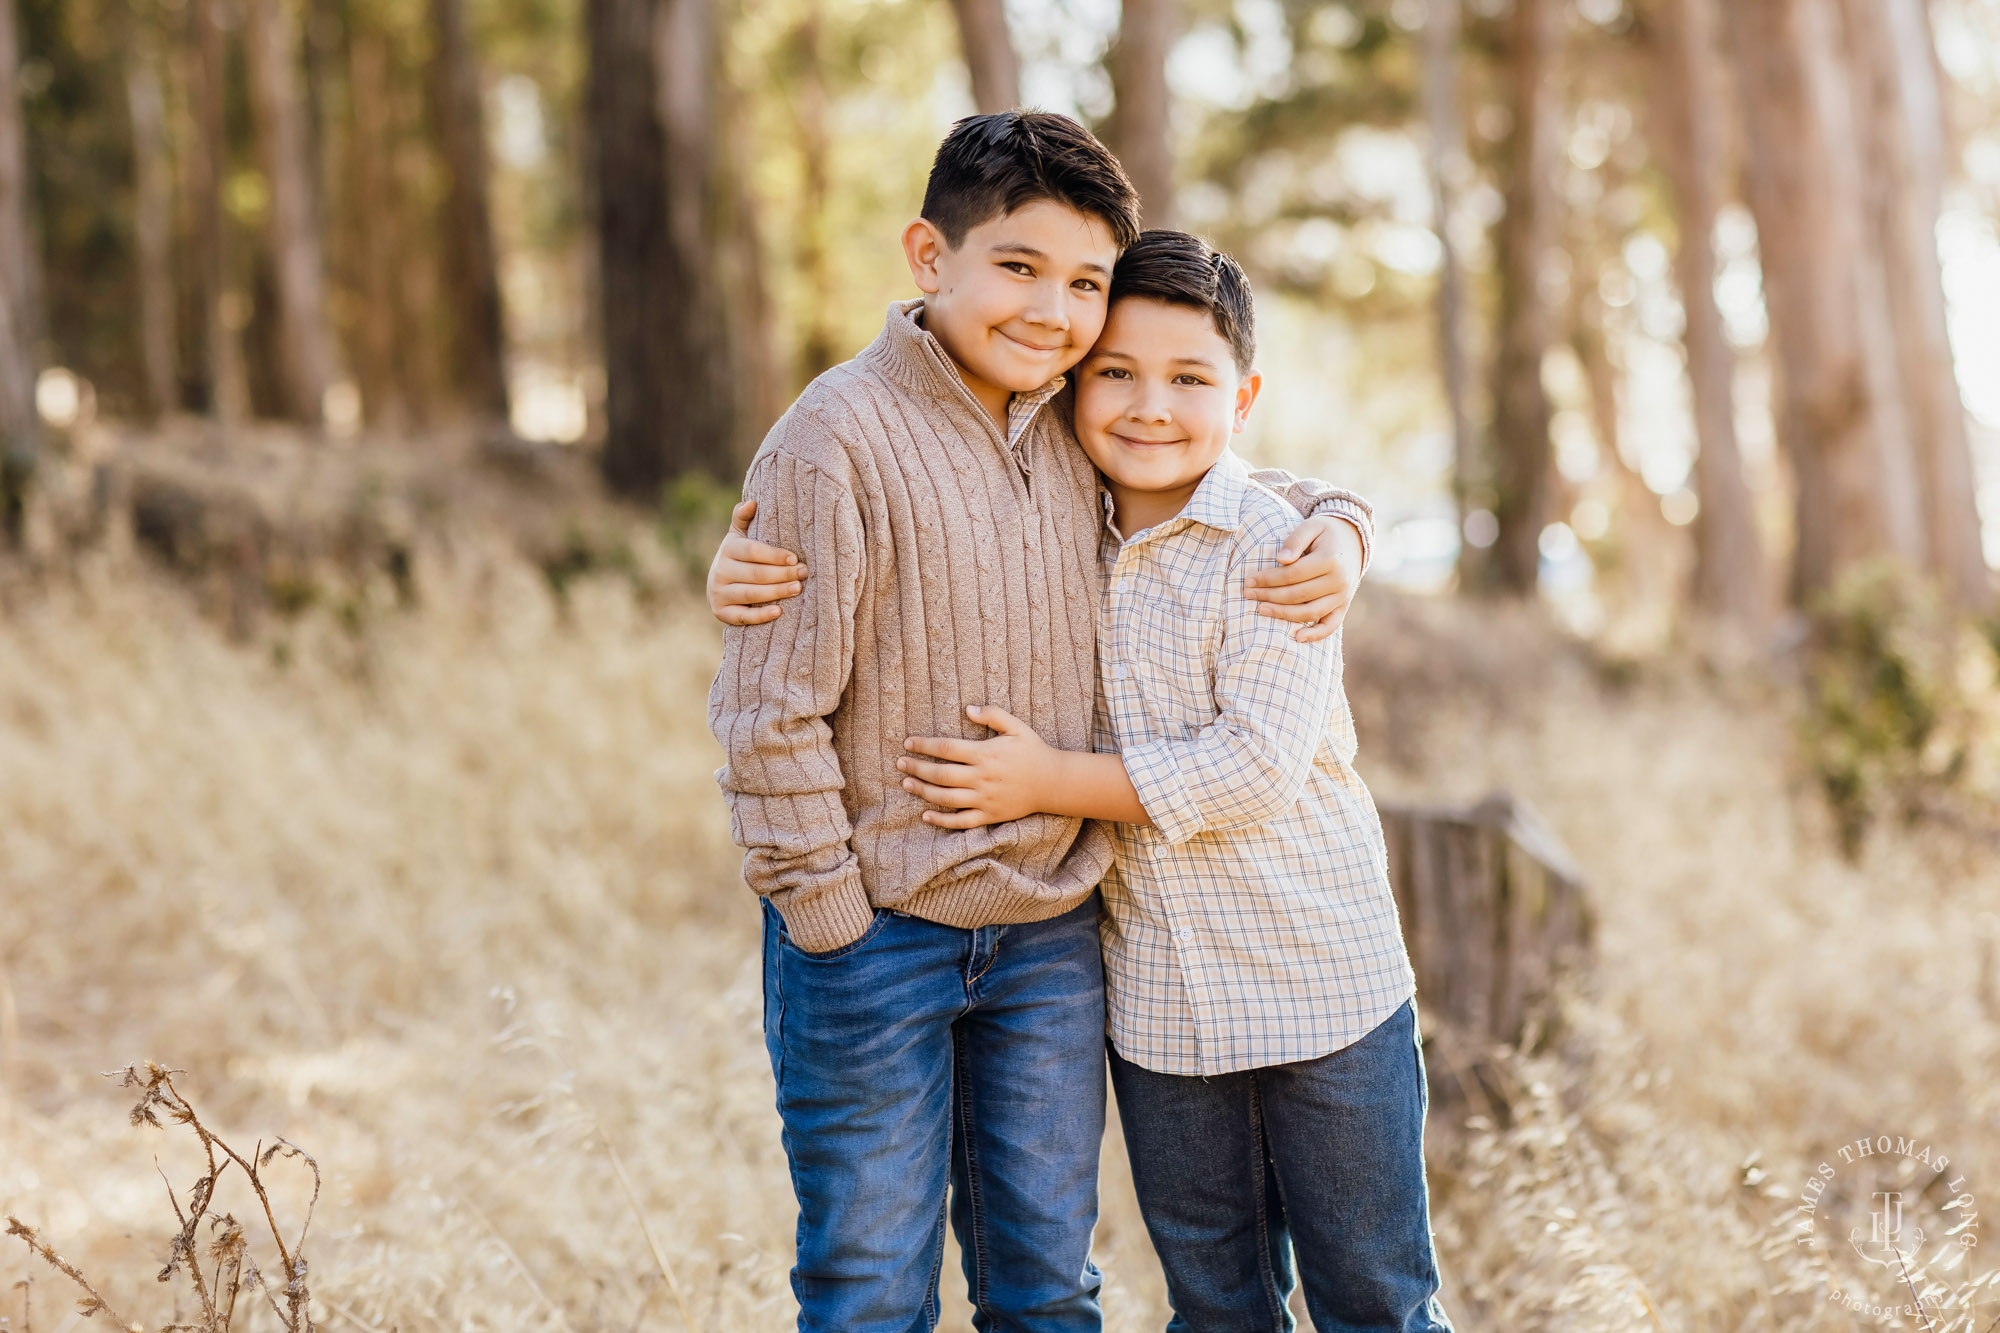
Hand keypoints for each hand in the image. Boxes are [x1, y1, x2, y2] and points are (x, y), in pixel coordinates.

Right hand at [707, 500, 808, 625]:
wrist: (719, 585)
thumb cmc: (739, 557)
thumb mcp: (739, 535)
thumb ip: (744, 518)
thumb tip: (752, 502)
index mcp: (727, 549)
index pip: (753, 551)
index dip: (775, 555)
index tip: (795, 558)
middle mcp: (720, 571)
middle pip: (756, 573)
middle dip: (783, 574)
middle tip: (804, 574)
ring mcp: (718, 593)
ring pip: (751, 594)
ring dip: (776, 592)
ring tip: (798, 588)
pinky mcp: (720, 613)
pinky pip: (742, 617)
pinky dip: (760, 615)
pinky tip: (779, 611)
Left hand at [897, 705, 1057, 828]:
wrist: (1053, 783)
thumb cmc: (1033, 751)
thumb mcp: (1017, 727)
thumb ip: (993, 715)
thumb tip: (967, 709)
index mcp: (985, 754)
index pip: (946, 748)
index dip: (924, 745)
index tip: (908, 743)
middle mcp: (982, 778)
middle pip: (941, 774)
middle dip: (917, 768)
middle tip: (900, 764)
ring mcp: (985, 799)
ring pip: (946, 798)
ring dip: (923, 791)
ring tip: (907, 784)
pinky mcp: (989, 815)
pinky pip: (961, 821)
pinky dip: (941, 821)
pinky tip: (925, 815)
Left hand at [1243, 515, 1362, 642]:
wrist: (1353, 539)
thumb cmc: (1326, 532)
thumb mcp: (1311, 526)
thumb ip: (1295, 540)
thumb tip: (1280, 559)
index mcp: (1330, 560)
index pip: (1292, 575)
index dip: (1268, 579)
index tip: (1249, 579)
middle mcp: (1339, 581)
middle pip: (1298, 594)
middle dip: (1269, 596)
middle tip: (1248, 594)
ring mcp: (1342, 596)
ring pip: (1310, 612)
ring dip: (1283, 614)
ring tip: (1261, 610)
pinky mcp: (1343, 606)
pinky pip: (1331, 625)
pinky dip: (1315, 634)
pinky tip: (1297, 637)